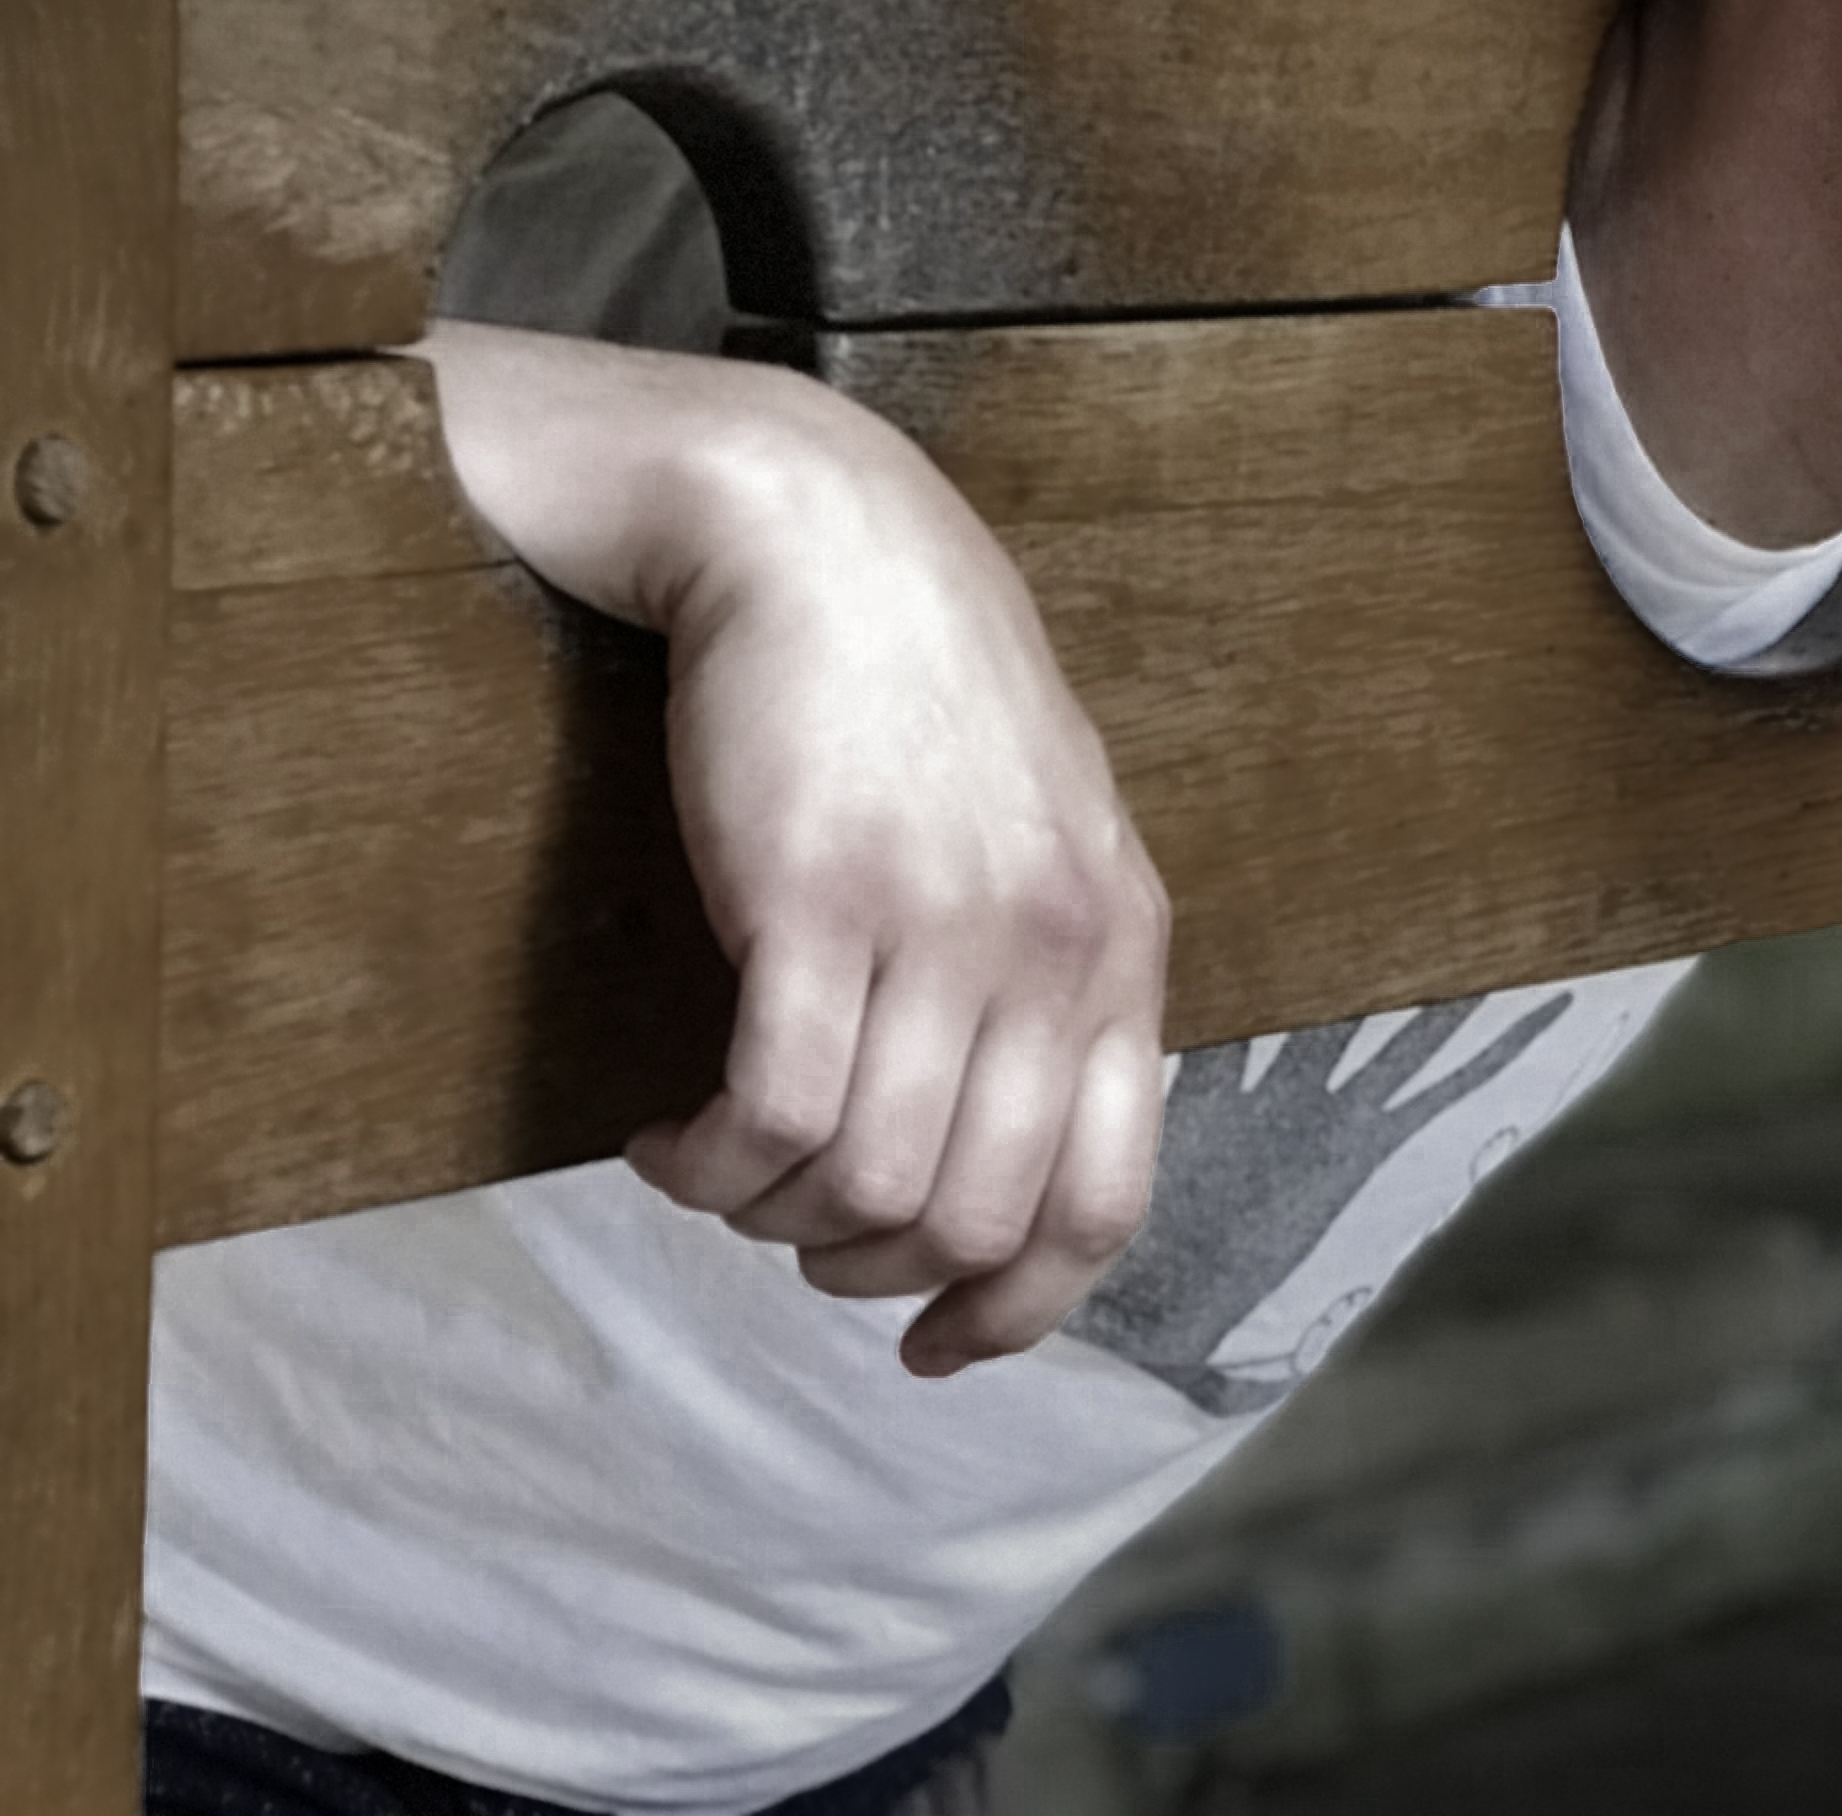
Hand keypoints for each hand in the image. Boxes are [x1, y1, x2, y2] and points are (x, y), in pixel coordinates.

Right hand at [404, 322, 1169, 1372]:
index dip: (1013, 1308)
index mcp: (1126, 950)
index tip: (927, 1345)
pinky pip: (769, 1116)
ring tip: (711, 1168)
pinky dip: (709, 1165)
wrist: (827, 540)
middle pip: (969, 1216)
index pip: (1106, 1203)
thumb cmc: (921, 698)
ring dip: (765, 1219)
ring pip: (861, 1185)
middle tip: (786, 1229)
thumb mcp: (1046, 840)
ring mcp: (942, 927)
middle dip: (860, 1266)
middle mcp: (1054, 952)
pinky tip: (670, 1135)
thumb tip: (996, 1164)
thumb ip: (1047, 984)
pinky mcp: (817, 901)